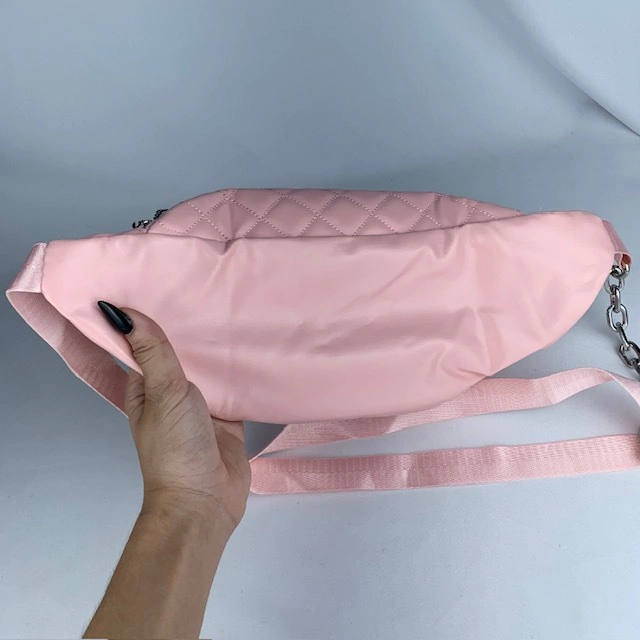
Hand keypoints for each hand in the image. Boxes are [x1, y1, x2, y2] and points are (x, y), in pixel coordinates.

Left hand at [98, 302, 250, 531]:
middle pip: (181, 355)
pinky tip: (255, 349)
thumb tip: (121, 313)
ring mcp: (201, 406)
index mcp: (146, 388)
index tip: (163, 286)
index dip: (150, 320)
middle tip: (209, 291)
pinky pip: (236, 387)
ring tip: (236, 311)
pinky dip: (243, 373)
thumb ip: (152, 353)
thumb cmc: (176, 448)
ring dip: (219, 351)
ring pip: (210, 370)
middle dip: (193, 331)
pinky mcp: (229, 416)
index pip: (145, 346)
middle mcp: (171, 394)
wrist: (205, 500)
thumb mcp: (163, 392)